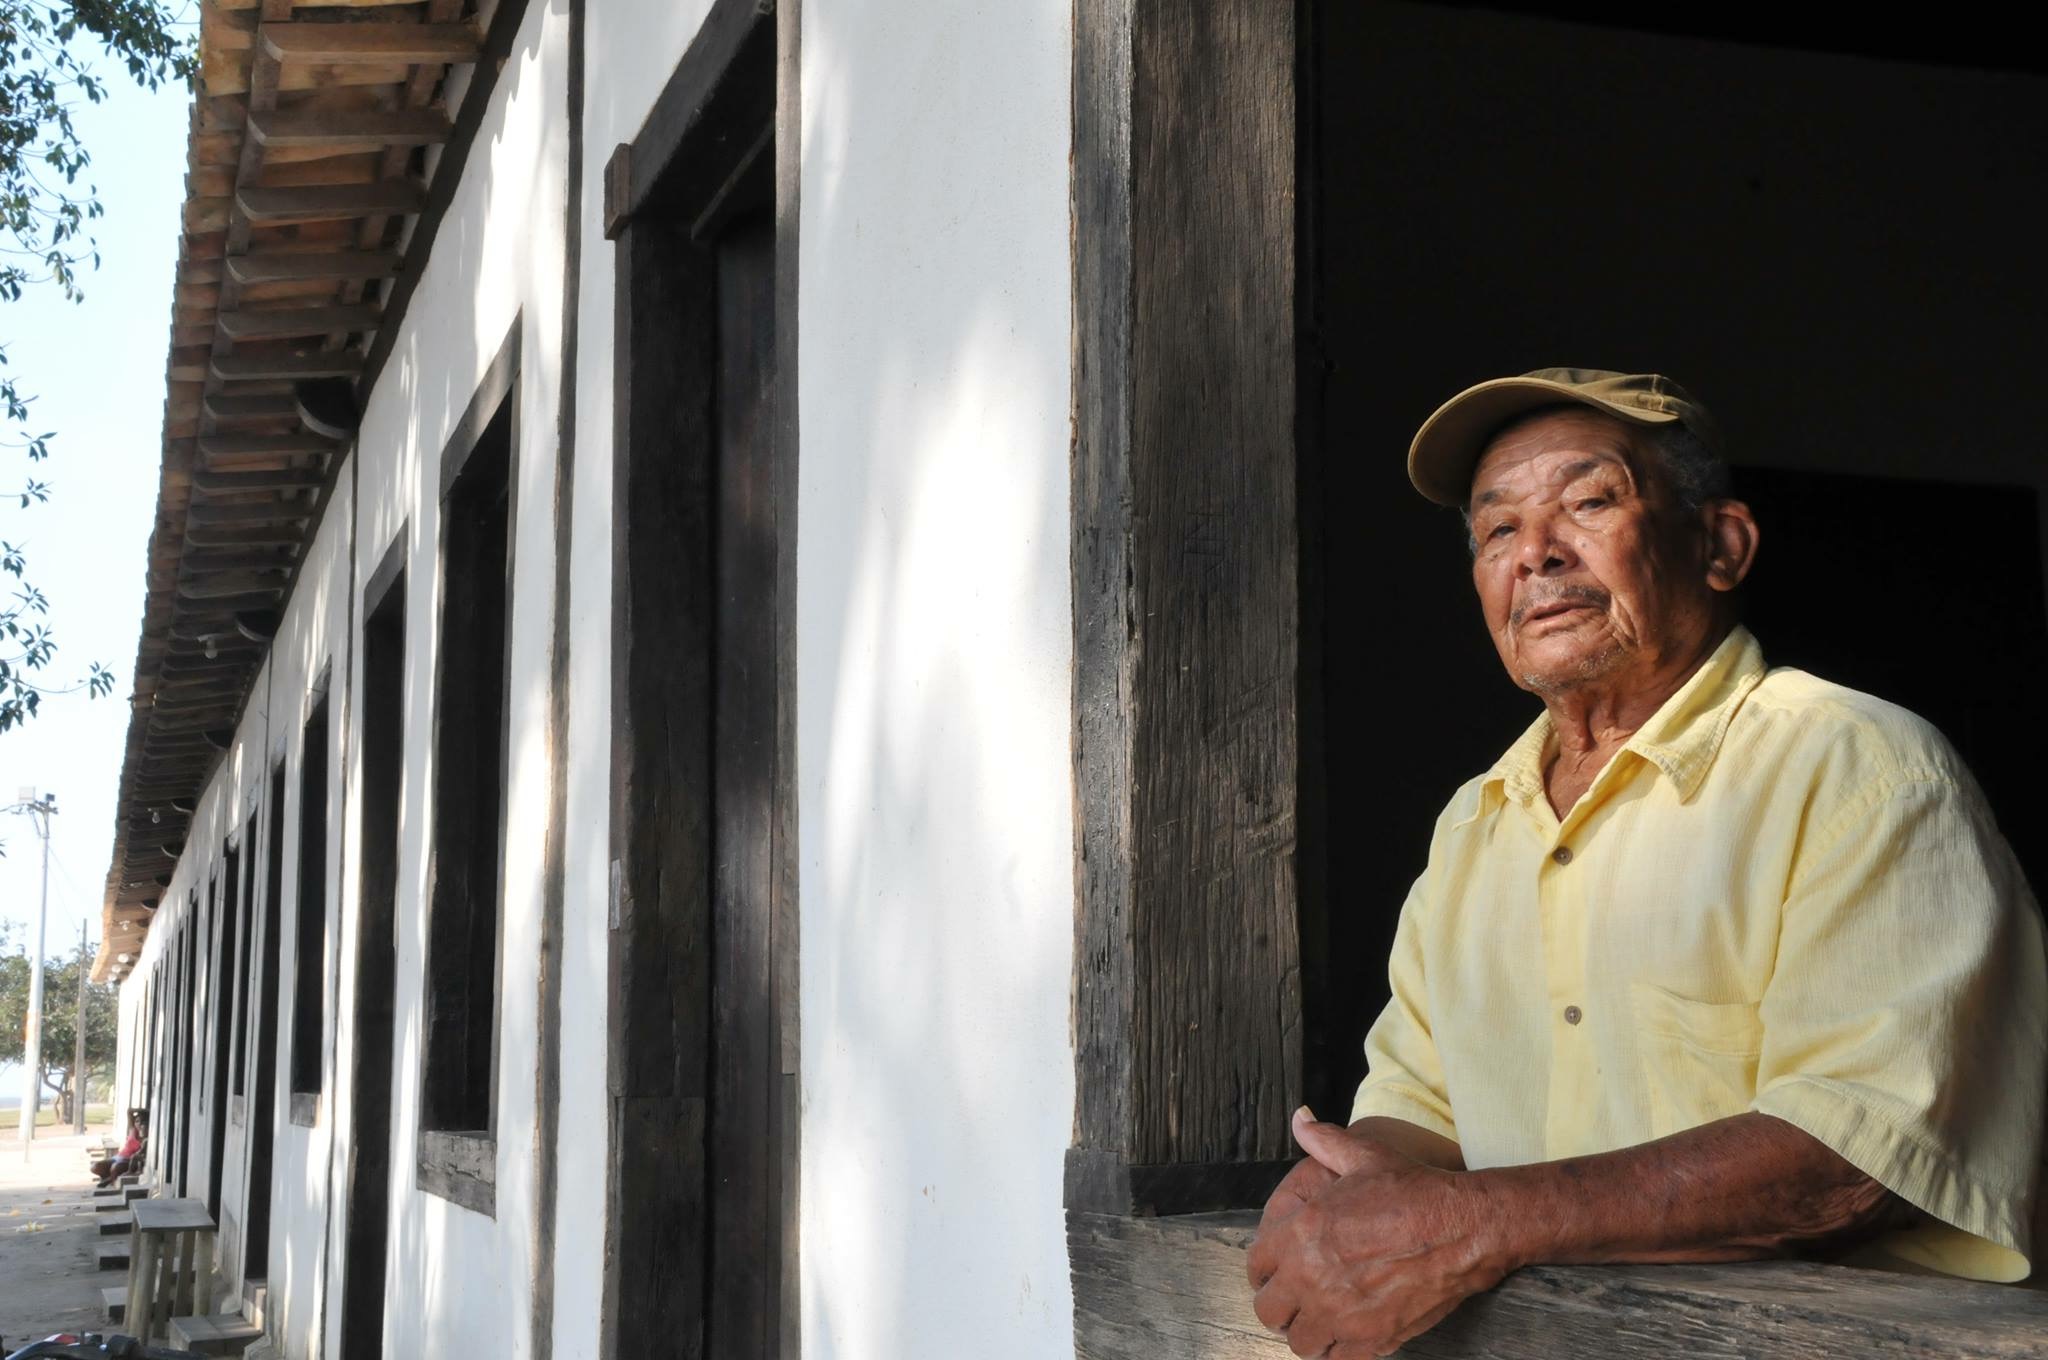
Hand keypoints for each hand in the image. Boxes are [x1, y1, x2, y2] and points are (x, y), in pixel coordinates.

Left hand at [1246, 1108, 1508, 1357]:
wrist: (1463, 1226)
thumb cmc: (1413, 1189)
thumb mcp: (1364, 1154)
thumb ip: (1323, 1141)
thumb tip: (1300, 1118)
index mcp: (1301, 1234)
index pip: (1256, 1266)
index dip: (1265, 1267)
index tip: (1278, 1269)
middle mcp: (1312, 1278)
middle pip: (1269, 1311)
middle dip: (1279, 1303)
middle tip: (1296, 1296)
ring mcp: (1341, 1314)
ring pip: (1299, 1342)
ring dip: (1305, 1330)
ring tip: (1320, 1317)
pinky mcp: (1372, 1339)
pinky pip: (1336, 1359)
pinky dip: (1336, 1350)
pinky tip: (1346, 1333)